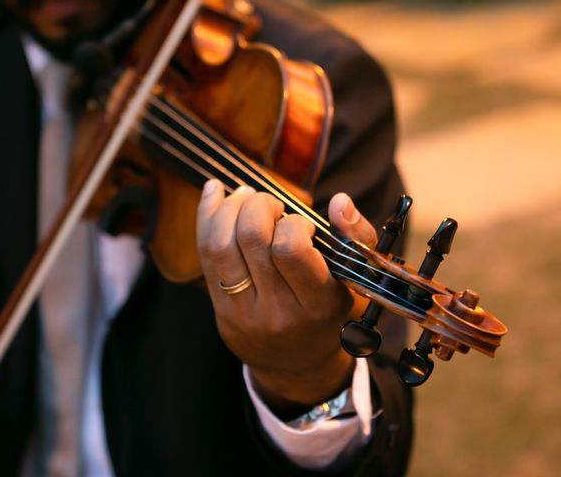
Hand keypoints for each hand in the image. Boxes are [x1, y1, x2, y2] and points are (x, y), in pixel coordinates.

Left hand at [196, 180, 377, 412]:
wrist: (297, 366)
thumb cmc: (330, 314)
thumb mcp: (356, 281)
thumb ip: (356, 236)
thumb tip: (338, 200)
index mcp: (317, 304)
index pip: (290, 249)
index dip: (293, 223)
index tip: (301, 225)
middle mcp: (277, 311)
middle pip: (252, 238)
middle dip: (259, 206)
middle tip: (271, 206)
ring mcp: (242, 312)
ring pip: (220, 245)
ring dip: (230, 207)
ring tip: (246, 197)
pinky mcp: (219, 308)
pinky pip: (205, 255)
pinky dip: (207, 217)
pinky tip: (215, 193)